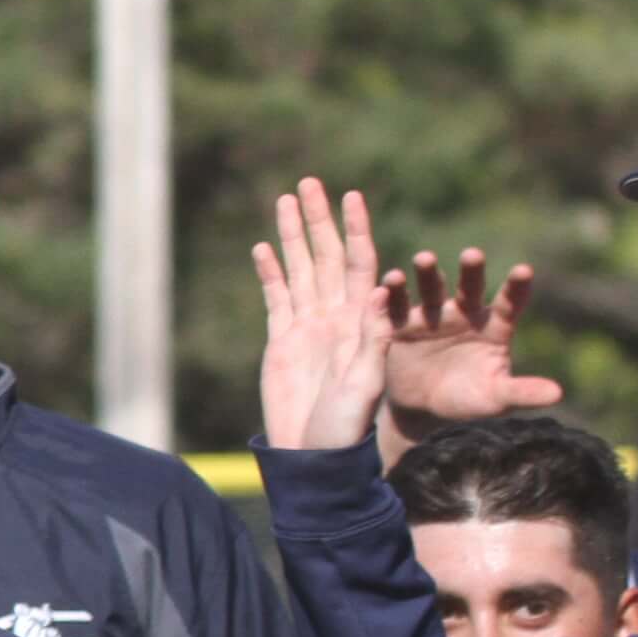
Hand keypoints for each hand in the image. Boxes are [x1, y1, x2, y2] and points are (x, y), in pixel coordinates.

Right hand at [253, 178, 392, 451]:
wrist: (313, 453)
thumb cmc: (346, 425)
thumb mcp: (366, 382)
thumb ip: (372, 339)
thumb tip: (375, 291)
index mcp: (360, 321)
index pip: (360, 263)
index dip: (355, 229)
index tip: (351, 196)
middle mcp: (335, 316)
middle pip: (327, 256)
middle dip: (319, 220)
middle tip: (310, 183)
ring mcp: (307, 326)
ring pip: (300, 269)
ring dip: (293, 236)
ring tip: (286, 200)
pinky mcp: (282, 341)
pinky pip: (276, 298)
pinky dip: (270, 272)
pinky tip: (262, 249)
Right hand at [379, 246, 561, 453]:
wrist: (421, 409)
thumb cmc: (466, 401)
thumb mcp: (495, 399)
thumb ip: (522, 392)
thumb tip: (558, 394)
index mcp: (493, 326)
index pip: (509, 302)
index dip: (516, 287)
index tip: (523, 271)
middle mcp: (464, 313)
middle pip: (471, 287)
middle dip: (472, 270)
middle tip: (472, 255)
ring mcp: (432, 315)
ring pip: (432, 288)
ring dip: (428, 272)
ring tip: (424, 259)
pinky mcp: (402, 323)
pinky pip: (397, 305)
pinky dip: (393, 292)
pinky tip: (390, 280)